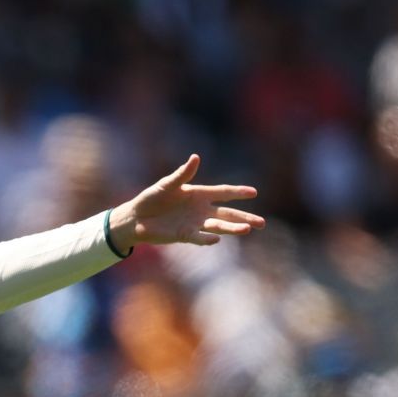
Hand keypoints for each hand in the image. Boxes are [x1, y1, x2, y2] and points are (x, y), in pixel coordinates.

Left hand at [111, 154, 264, 248]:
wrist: (136, 218)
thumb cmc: (152, 198)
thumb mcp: (166, 184)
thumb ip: (182, 174)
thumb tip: (196, 157)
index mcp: (199, 194)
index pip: (222, 192)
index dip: (237, 192)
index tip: (253, 192)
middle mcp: (201, 210)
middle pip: (227, 214)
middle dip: (244, 218)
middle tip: (261, 223)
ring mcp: (194, 223)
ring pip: (217, 227)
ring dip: (232, 229)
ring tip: (247, 230)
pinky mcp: (184, 235)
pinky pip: (198, 237)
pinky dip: (206, 239)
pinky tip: (216, 239)